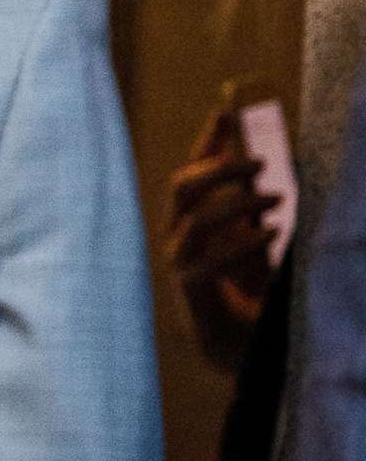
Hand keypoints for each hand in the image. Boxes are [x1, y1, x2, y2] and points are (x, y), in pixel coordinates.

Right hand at [167, 108, 277, 372]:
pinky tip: (271, 234)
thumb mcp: (262, 239)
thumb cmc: (255, 292)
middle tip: (261, 162)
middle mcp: (180, 236)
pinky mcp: (192, 291)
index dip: (207, 140)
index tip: (228, 111)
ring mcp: (181, 263)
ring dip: (237, 203)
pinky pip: (209, 261)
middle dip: (220, 168)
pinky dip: (242, 243)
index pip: (193, 170)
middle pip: (183, 188)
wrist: (243, 349)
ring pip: (194, 219)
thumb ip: (260, 207)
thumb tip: (280, 162)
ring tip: (278, 199)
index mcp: (193, 219)